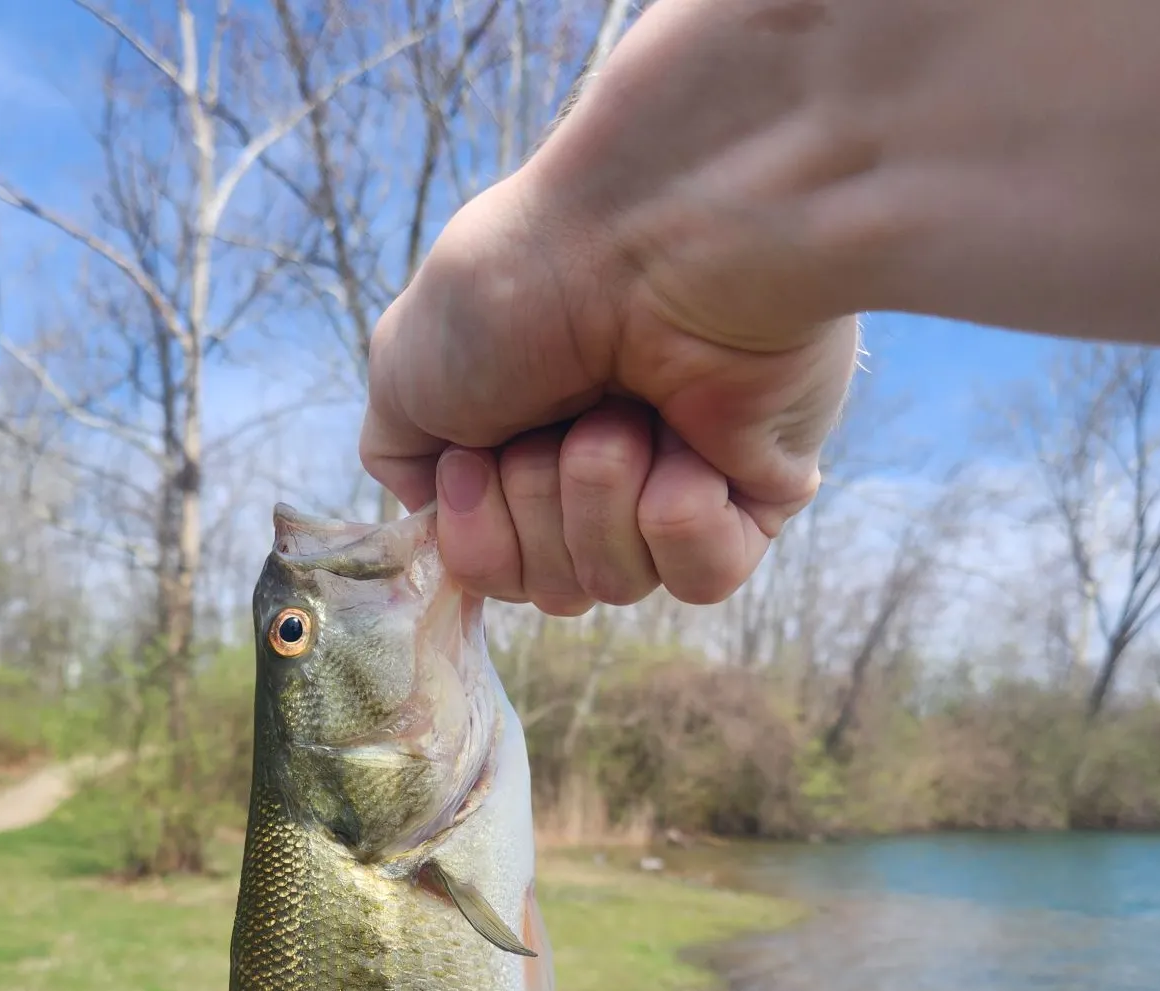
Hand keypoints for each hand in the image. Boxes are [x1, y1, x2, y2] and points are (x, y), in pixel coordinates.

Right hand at [359, 167, 858, 613]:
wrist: (649, 233)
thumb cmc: (522, 283)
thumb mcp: (404, 368)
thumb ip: (400, 455)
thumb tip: (438, 511)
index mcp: (522, 445)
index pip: (494, 570)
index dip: (477, 537)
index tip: (476, 460)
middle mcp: (599, 472)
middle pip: (551, 589)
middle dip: (537, 507)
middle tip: (561, 415)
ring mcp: (679, 484)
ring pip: (618, 584)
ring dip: (600, 495)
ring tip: (626, 410)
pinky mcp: (760, 496)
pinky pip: (702, 579)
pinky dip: (677, 518)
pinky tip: (685, 443)